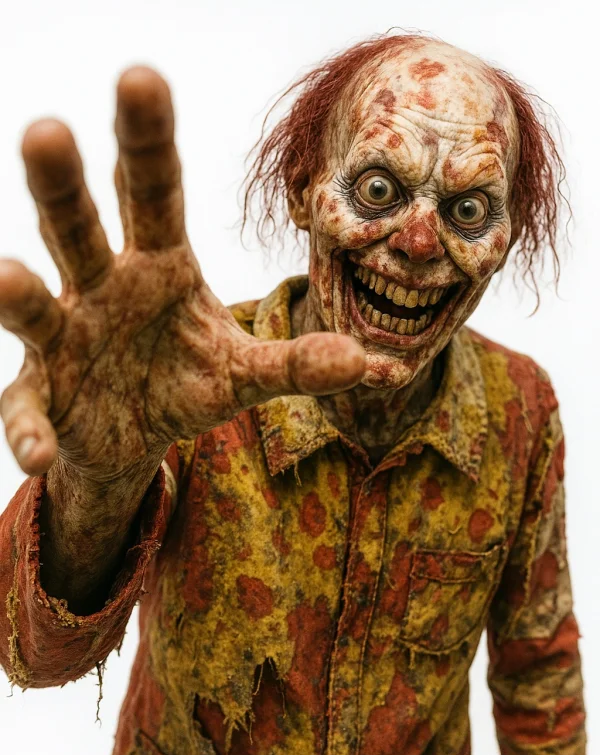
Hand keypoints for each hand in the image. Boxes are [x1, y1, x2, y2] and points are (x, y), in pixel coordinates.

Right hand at [0, 67, 364, 479]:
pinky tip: (38, 451)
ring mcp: (63, 339)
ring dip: (22, 291)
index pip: (153, 193)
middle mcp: (101, 288)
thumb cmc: (185, 380)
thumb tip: (370, 364)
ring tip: (8, 278)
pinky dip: (29, 429)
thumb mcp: (243, 373)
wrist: (132, 435)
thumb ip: (296, 365)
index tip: (142, 75)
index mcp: (157, 265)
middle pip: (78, 227)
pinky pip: (26, 410)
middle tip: (48, 130)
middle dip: (62, 183)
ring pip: (35, 305)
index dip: (147, 139)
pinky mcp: (38, 397)